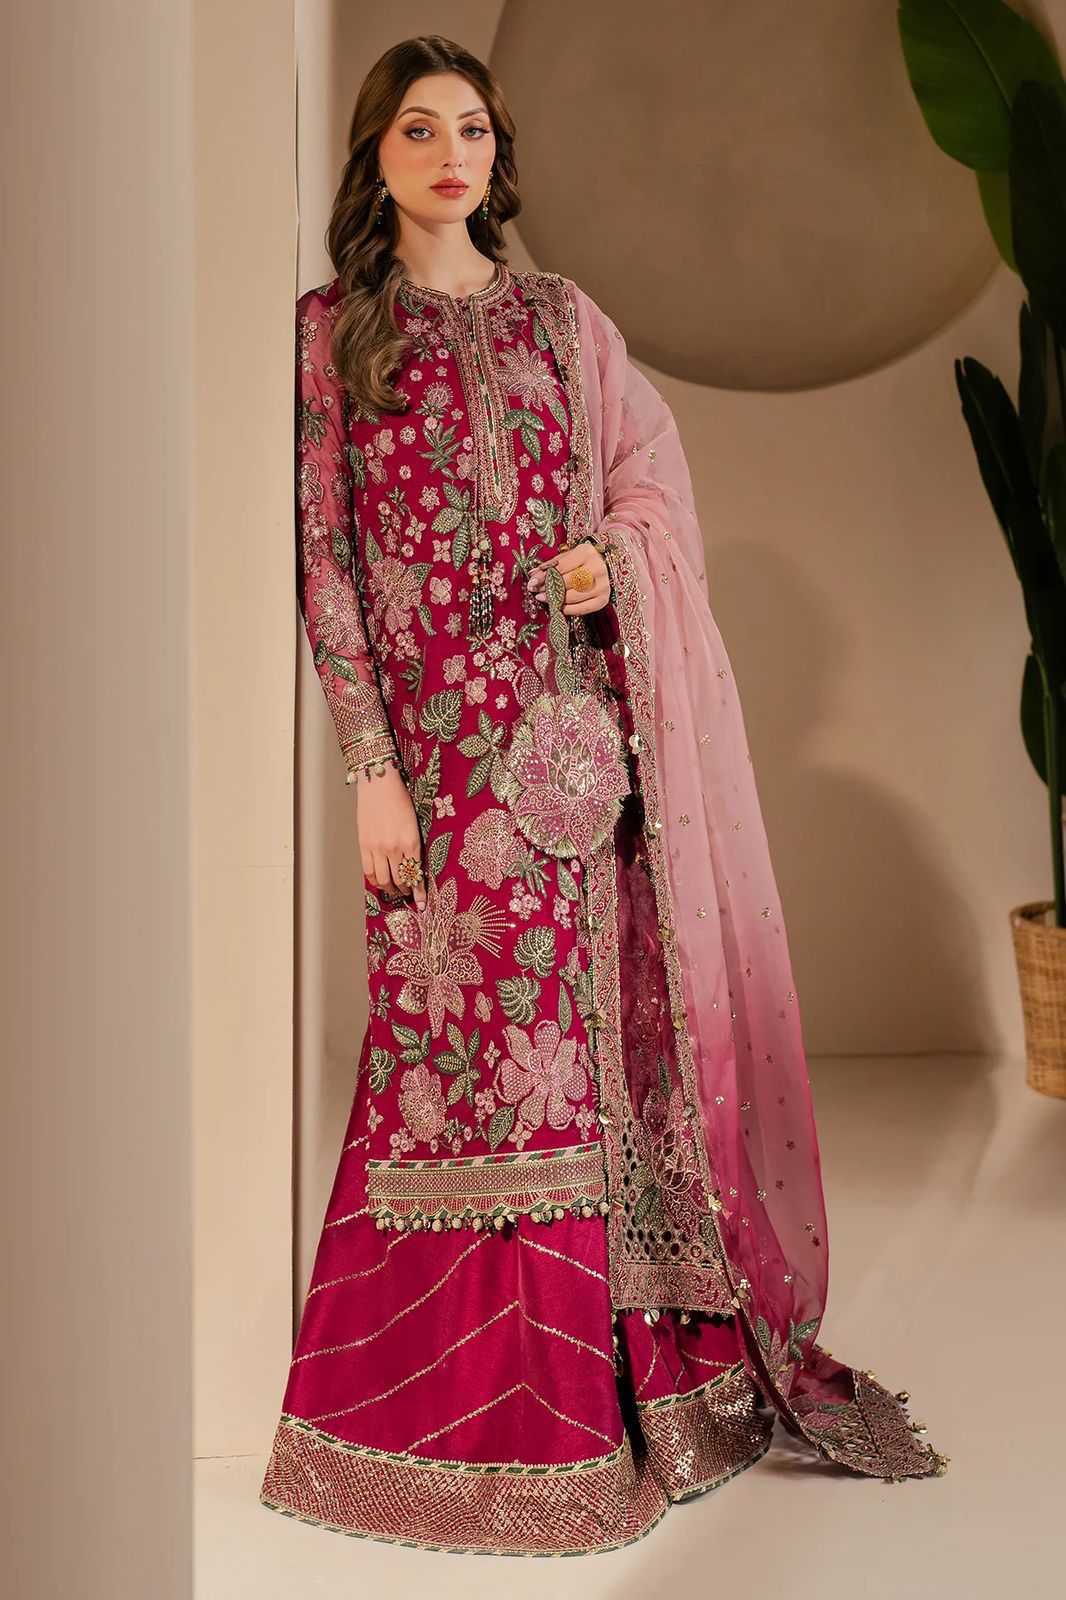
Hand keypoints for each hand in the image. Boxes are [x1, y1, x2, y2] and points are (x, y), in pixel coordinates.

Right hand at [353, 763, 427, 911]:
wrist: (379, 783)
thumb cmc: (401, 800)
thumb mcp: (414, 823)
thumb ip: (413, 846)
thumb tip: (413, 866)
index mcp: (412, 841)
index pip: (416, 875)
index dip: (419, 892)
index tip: (422, 904)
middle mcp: (394, 848)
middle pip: (400, 880)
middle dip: (406, 891)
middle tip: (409, 895)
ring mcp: (377, 847)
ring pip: (383, 879)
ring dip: (390, 888)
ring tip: (395, 890)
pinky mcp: (364, 844)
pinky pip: (368, 871)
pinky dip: (375, 880)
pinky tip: (380, 882)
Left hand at [527, 541, 610, 615]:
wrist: (607, 565)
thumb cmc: (583, 560)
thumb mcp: (568, 557)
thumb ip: (551, 566)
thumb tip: (532, 576)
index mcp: (586, 553)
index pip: (560, 568)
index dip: (544, 577)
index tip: (531, 583)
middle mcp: (597, 568)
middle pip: (566, 583)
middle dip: (548, 588)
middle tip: (536, 592)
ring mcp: (602, 585)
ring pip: (573, 597)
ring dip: (556, 600)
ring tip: (544, 598)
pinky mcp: (603, 600)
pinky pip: (582, 609)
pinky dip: (567, 609)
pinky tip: (558, 607)